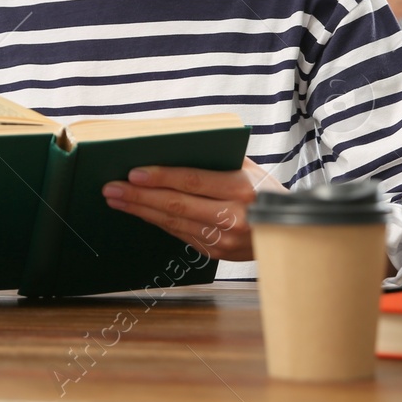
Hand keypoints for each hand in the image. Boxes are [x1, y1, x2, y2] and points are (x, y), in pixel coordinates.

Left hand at [102, 157, 283, 261]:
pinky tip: (140, 213)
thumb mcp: (248, 165)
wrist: (291, 226)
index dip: (160, 177)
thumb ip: (215, 156)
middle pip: (176, 205)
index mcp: (242, 187)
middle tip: (111, 188)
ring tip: (117, 200)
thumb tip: (169, 146)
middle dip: (139, 197)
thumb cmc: (264, 187)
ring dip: (141, 212)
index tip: (132, 173)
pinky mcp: (217, 254)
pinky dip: (158, 223)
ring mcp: (225, 240)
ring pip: (174, 224)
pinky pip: (180, 235)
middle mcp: (233, 216)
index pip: (192, 181)